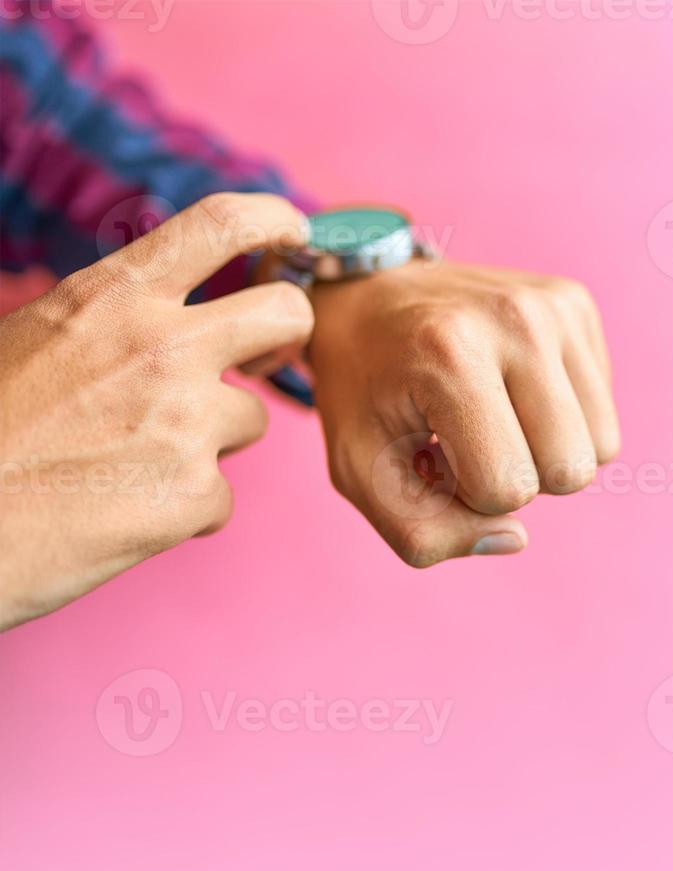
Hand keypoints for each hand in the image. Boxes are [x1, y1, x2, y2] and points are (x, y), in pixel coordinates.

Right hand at [0, 193, 312, 630]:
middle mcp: (162, 349)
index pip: (218, 224)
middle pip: (284, 312)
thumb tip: (171, 319)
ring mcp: (185, 423)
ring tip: (138, 461)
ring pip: (250, 419)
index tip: (294, 229)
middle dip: (288, 330)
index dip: (271, 217)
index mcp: (112, 297)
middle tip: (269, 352)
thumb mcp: (39, 336)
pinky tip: (131, 513)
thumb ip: (114, 319)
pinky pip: (221, 496)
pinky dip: (187, 509)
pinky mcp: (192, 495)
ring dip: (212, 440)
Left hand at [308, 260, 619, 567]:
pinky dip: (561, 420)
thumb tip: (515, 538)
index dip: (465, 496)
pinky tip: (510, 390)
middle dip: (514, 478)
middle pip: (569, 470)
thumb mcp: (360, 472)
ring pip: (601, 448)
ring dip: (544, 453)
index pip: (506, 490)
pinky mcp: (576, 303)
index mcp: (450, 355)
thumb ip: (422, 533)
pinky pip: (603, 411)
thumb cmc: (361, 391)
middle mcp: (516, 318)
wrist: (368, 296)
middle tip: (463, 438)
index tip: (429, 453)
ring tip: (488, 415)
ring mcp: (554, 304)